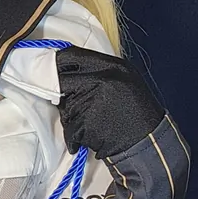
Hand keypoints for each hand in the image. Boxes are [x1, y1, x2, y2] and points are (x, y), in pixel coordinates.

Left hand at [55, 44, 163, 159]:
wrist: (150, 143)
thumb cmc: (138, 113)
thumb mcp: (126, 80)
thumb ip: (99, 72)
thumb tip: (66, 70)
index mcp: (113, 66)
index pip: (72, 55)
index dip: (56, 63)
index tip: (48, 69)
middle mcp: (103, 80)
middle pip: (62, 81)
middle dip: (61, 93)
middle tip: (68, 101)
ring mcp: (94, 101)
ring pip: (65, 107)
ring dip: (72, 118)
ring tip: (95, 122)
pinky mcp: (87, 124)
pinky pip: (70, 128)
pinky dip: (75, 136)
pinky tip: (94, 135)